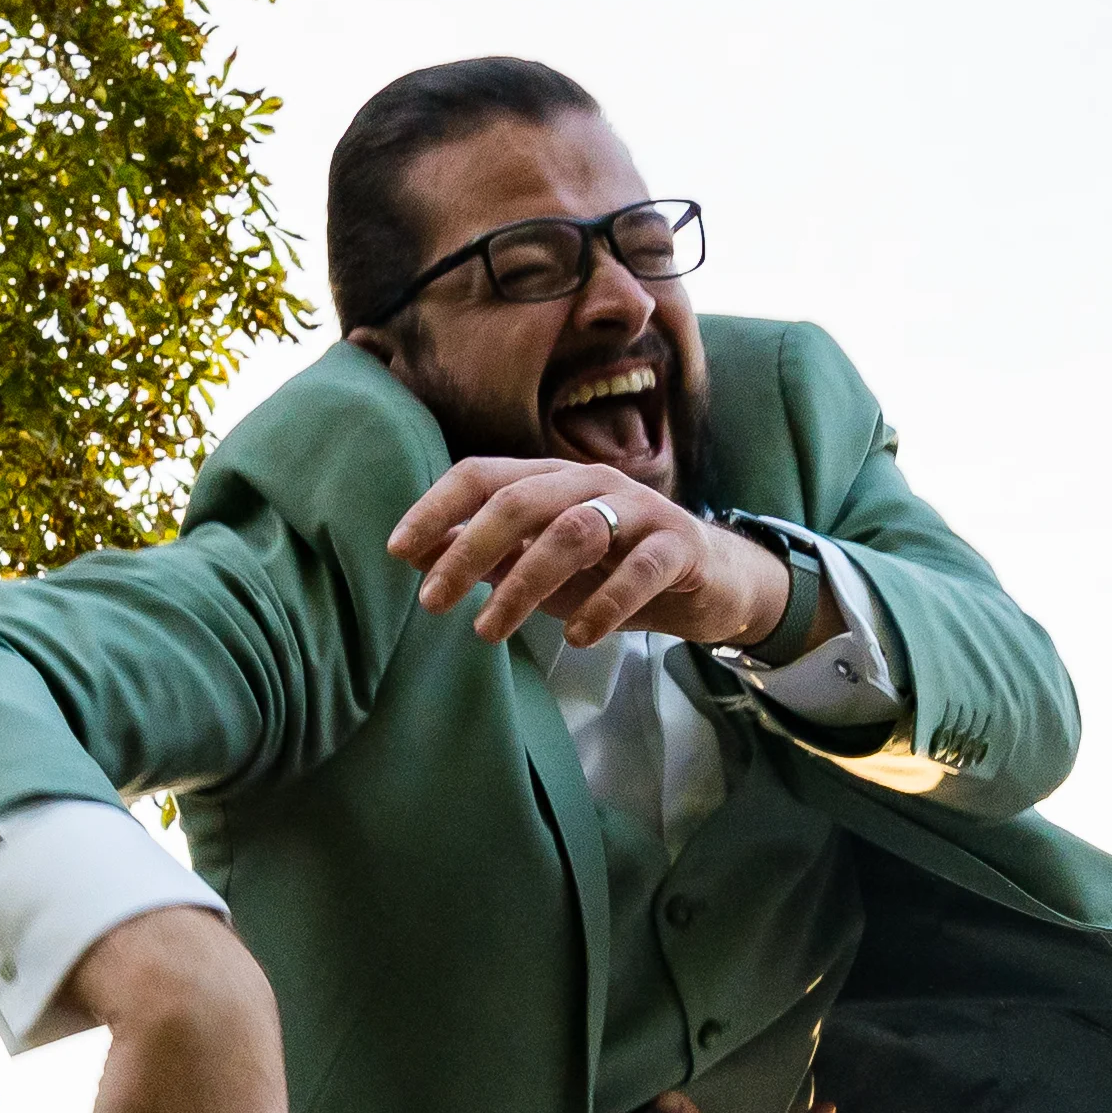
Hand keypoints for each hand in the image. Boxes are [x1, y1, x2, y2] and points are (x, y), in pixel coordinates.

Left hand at [389, 456, 793, 651]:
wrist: (713, 583)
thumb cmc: (616, 571)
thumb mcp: (543, 567)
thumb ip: (488, 557)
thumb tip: (416, 555)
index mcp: (553, 480)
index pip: (484, 473)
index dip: (438, 507)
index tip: (398, 551)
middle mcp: (593, 483)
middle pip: (521, 499)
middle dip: (468, 549)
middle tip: (432, 604)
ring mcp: (640, 511)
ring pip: (574, 531)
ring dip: (523, 583)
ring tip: (488, 631)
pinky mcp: (681, 548)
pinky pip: (639, 571)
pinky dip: (604, 605)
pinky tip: (577, 639)